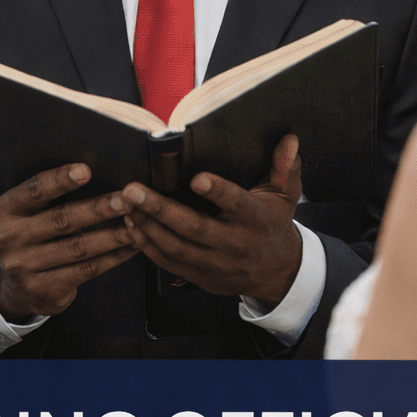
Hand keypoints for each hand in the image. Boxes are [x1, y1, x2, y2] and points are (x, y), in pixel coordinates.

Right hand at [0, 163, 137, 321]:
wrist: (15, 287)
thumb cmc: (31, 236)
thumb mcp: (26, 213)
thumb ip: (49, 196)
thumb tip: (93, 172)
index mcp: (6, 210)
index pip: (34, 191)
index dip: (60, 180)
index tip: (86, 171)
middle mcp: (10, 238)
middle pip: (61, 220)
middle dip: (98, 209)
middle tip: (126, 200)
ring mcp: (24, 268)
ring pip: (78, 248)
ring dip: (112, 235)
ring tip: (136, 223)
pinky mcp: (43, 290)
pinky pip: (86, 271)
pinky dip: (113, 257)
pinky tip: (131, 246)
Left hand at [121, 134, 302, 305]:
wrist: (276, 272)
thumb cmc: (273, 224)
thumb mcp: (286, 194)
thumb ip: (285, 166)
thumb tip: (289, 139)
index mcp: (256, 220)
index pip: (237, 204)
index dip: (218, 192)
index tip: (197, 178)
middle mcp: (235, 244)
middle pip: (195, 228)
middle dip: (160, 209)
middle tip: (133, 189)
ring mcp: (216, 264)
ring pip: (176, 248)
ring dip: (147, 227)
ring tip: (127, 205)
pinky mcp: (201, 277)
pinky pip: (169, 264)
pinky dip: (148, 246)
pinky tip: (132, 227)